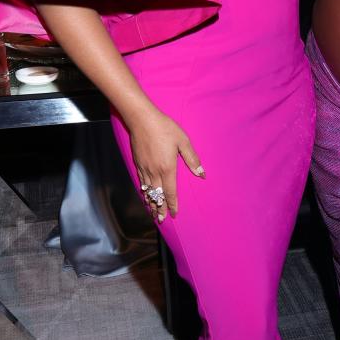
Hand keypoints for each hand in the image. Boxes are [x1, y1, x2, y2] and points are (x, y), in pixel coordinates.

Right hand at [129, 106, 204, 220]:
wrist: (142, 119)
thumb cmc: (165, 128)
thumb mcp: (183, 141)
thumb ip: (192, 159)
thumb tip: (201, 173)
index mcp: (167, 168)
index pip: (170, 192)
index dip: (172, 204)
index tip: (174, 214)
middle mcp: (154, 172)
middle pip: (157, 195)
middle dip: (160, 209)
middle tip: (162, 220)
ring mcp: (144, 168)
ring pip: (148, 191)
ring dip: (151, 203)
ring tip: (153, 213)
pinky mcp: (137, 163)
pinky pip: (141, 182)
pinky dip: (144, 192)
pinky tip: (145, 195)